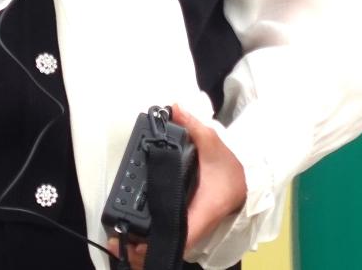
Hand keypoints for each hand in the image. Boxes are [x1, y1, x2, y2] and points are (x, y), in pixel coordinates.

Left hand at [103, 103, 247, 269]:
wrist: (247, 181)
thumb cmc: (230, 167)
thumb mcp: (213, 144)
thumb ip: (193, 127)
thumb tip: (175, 108)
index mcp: (202, 211)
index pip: (180, 236)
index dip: (156, 244)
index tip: (135, 242)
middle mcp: (196, 226)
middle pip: (168, 248)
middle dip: (143, 252)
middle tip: (114, 243)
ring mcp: (192, 229)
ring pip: (168, 247)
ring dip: (145, 251)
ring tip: (118, 244)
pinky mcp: (188, 226)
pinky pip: (169, 239)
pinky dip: (151, 243)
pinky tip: (134, 239)